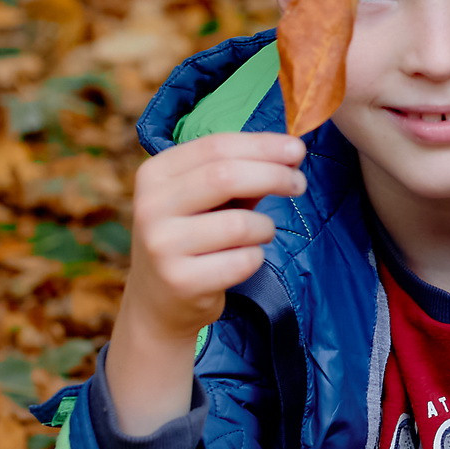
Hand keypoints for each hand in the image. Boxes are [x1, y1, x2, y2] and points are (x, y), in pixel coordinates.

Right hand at [108, 132, 304, 434]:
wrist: (158, 303)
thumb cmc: (192, 237)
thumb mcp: (203, 199)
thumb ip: (238, 174)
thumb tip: (290, 152)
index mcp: (154, 174)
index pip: (215, 146)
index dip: (262, 145)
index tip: (297, 150)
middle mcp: (150, 207)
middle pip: (226, 176)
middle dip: (274, 175)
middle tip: (299, 184)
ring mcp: (162, 246)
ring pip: (240, 224)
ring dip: (265, 227)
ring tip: (261, 233)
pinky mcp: (180, 281)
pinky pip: (242, 261)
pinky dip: (255, 258)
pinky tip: (242, 260)